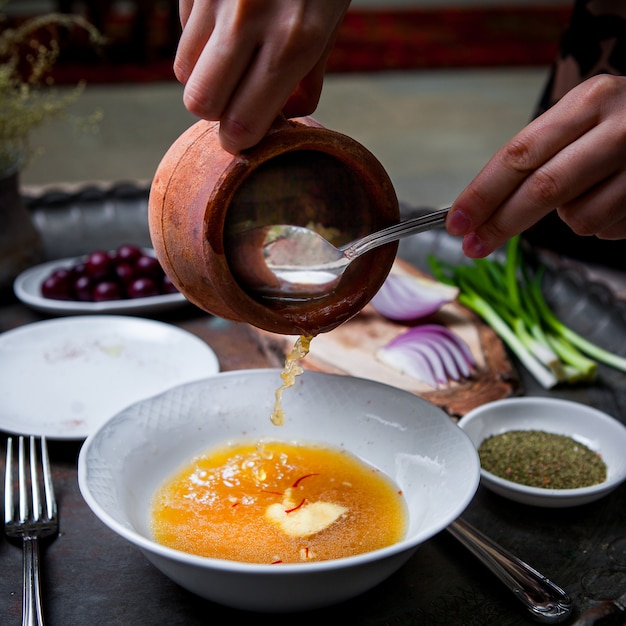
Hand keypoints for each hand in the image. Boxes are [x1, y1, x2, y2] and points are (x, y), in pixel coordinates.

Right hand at [175, 0, 350, 152]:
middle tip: (237, 100)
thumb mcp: (330, 20)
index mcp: (293, 41)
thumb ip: (309, 75)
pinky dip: (199, 41)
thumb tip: (282, 117)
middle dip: (217, 111)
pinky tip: (225, 22)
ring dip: (205, 76)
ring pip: (183, 72)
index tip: (245, 136)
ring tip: (233, 58)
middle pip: (200, 103)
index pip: (242, 122)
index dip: (240, 139)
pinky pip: (182, 34)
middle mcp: (247, 20)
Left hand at [447, 74, 625, 256]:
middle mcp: (619, 128)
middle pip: (542, 188)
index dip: (482, 193)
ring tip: (589, 190)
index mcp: (588, 102)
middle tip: (474, 246)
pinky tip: (616, 197)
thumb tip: (481, 210)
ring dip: (569, 217)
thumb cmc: (620, 123)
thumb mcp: (581, 118)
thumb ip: (538, 155)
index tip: (457, 221)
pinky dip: (601, 223)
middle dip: (501, 223)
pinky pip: (607, 230)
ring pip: (578, 218)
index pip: (520, 154)